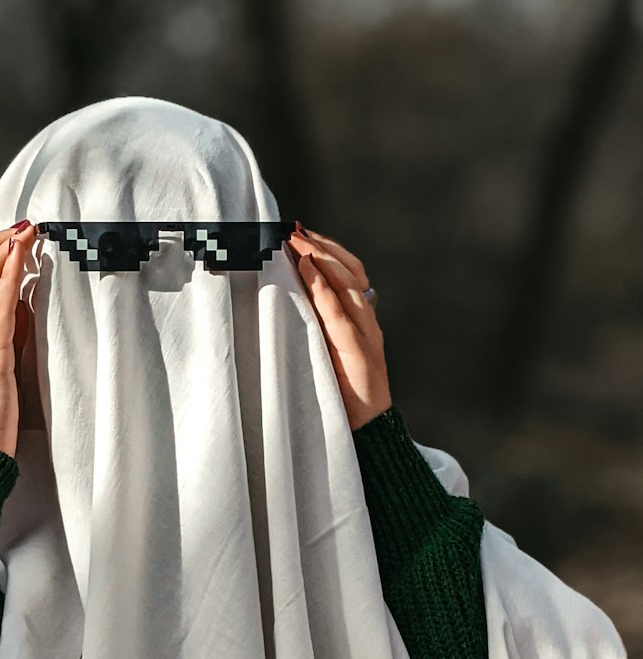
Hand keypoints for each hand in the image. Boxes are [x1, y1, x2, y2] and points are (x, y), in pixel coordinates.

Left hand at [286, 224, 391, 431]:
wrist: (368, 430)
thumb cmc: (342, 394)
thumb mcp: (326, 352)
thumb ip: (317, 326)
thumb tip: (290, 301)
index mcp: (359, 318)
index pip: (346, 271)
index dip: (325, 249)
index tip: (298, 231)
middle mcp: (366, 320)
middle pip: (349, 269)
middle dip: (321, 245)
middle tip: (293, 228)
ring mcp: (365, 334)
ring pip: (348, 283)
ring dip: (322, 257)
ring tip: (297, 240)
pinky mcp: (359, 351)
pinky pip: (340, 313)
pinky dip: (324, 288)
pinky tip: (307, 269)